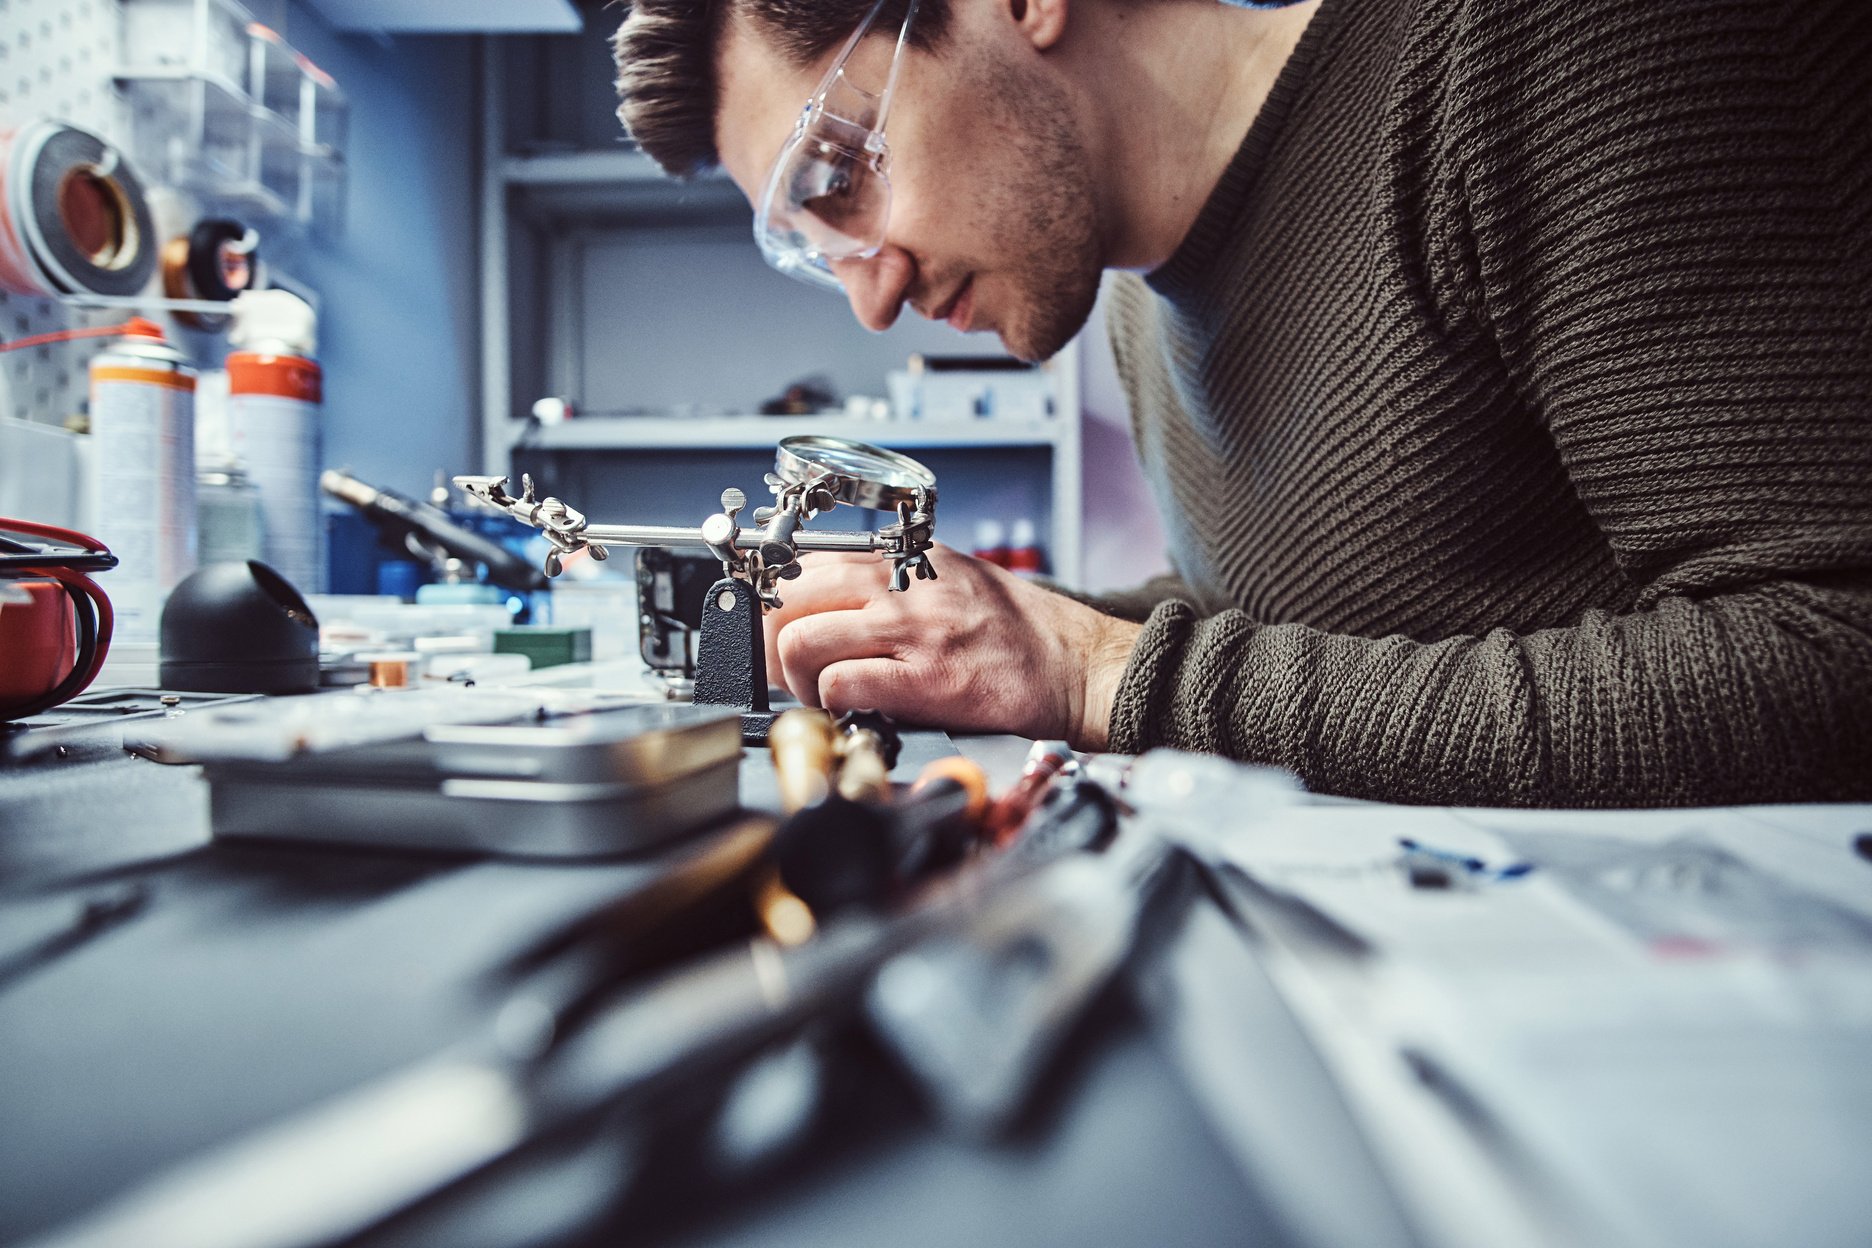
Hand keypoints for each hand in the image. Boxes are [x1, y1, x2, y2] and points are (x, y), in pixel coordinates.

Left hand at [761, 544, 1140, 748]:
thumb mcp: (950, 578)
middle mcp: (903, 587)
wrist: (1075, 663)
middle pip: (791, 598)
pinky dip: (829, 703)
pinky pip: (841, 685)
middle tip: (780, 667)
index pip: (808, 564)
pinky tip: (847, 710)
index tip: (770, 625)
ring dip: (795, 677)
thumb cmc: (1017, 629)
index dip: (776, 600)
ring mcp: (913, 633)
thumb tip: (828, 601)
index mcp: (906, 558)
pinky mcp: (926, 681)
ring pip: (802, 642)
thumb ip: (892, 582)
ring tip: (816, 693)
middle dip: (770, 638)